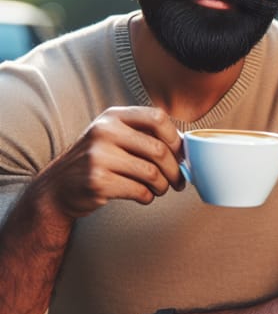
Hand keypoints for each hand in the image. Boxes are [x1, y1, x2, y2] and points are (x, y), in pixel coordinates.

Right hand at [43, 106, 184, 219]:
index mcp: (113, 116)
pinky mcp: (98, 181)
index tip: (180, 153)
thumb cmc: (96, 161)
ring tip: (160, 189)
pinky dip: (148, 197)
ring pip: (152, 173)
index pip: (158, 118)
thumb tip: (185, 147)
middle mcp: (104, 132)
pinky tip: (144, 196)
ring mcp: (98, 157)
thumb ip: (144, 136)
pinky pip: (140, 191)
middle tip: (178, 181)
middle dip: (175, 170)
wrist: (57, 188)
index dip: (176, 137)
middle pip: (159, 150)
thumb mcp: (113, 137)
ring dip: (163, 186)